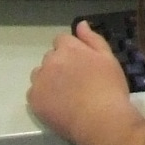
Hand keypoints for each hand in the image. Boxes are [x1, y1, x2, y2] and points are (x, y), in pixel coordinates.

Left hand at [25, 22, 133, 144]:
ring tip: (66, 96)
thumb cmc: (110, 88)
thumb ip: (92, 39)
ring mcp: (40, 80)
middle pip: (50, 57)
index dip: (72, 52)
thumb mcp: (108, 59)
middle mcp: (50, 60)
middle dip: (60, 65)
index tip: (81, 66)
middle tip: (76, 83)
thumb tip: (81, 24)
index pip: (62, 41)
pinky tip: (58, 106)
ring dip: (49, 80)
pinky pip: (34, 93)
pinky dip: (43, 97)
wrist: (101, 120)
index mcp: (69, 48)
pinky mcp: (34, 99)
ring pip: (40, 74)